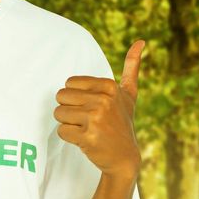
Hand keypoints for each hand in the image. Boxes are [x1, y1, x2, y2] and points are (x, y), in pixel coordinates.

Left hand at [53, 40, 144, 177]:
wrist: (125, 157)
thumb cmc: (121, 123)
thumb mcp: (129, 95)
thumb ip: (131, 68)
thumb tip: (141, 41)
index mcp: (109, 86)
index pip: (69, 84)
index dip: (75, 98)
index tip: (92, 107)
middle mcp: (103, 100)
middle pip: (61, 97)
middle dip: (69, 110)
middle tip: (86, 120)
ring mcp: (95, 119)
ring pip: (58, 114)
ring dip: (68, 123)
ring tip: (86, 129)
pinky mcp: (88, 137)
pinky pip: (61, 131)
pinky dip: (69, 137)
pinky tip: (85, 140)